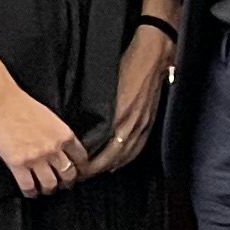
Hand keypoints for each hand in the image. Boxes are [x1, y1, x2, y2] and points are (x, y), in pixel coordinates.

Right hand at [0, 81, 88, 197]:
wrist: (1, 102)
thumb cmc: (21, 104)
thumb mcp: (49, 116)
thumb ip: (56, 133)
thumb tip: (58, 145)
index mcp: (64, 135)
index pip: (81, 158)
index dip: (80, 168)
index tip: (77, 172)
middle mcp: (54, 149)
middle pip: (68, 174)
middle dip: (67, 182)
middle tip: (63, 184)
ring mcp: (36, 158)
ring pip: (50, 184)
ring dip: (49, 189)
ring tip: (46, 189)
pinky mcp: (18, 164)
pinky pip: (28, 186)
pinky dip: (31, 192)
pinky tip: (31, 193)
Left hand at [86, 23, 173, 178]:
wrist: (154, 54)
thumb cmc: (127, 63)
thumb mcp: (105, 86)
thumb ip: (96, 107)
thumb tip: (80, 125)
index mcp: (118, 116)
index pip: (101, 150)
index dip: (87, 163)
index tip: (74, 167)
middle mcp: (131, 125)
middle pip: (111, 158)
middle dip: (94, 170)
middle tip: (78, 175)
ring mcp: (142, 124)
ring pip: (124, 156)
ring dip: (109, 167)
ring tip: (94, 173)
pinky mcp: (148, 122)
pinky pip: (137, 148)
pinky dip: (125, 159)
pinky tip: (117, 163)